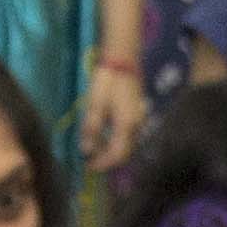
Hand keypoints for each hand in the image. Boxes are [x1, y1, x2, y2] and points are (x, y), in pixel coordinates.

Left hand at [77, 58, 146, 172]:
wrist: (123, 59)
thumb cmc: (107, 80)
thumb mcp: (95, 104)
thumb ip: (91, 129)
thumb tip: (86, 151)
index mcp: (126, 125)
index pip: (117, 155)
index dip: (103, 164)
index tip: (87, 167)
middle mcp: (137, 126)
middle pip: (125, 153)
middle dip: (108, 161)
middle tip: (90, 162)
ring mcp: (139, 119)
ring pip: (128, 145)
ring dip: (112, 152)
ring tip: (95, 152)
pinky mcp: (137, 113)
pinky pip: (128, 135)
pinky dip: (116, 142)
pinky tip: (104, 138)